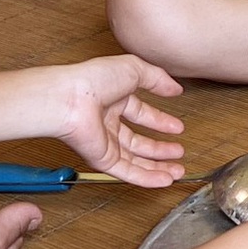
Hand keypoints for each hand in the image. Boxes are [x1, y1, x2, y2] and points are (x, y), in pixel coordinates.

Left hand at [49, 54, 187, 187]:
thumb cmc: (93, 80)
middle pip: (138, 141)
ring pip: (135, 160)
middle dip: (160, 148)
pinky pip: (127, 171)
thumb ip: (158, 78)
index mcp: (113, 99)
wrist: (69, 100)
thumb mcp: (134, 68)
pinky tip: (164, 180)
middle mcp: (107, 122)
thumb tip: (176, 88)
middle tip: (178, 152)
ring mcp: (105, 142)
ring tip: (177, 171)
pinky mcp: (102, 159)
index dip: (159, 121)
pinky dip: (147, 178)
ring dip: (157, 166)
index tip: (176, 127)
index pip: (140, 113)